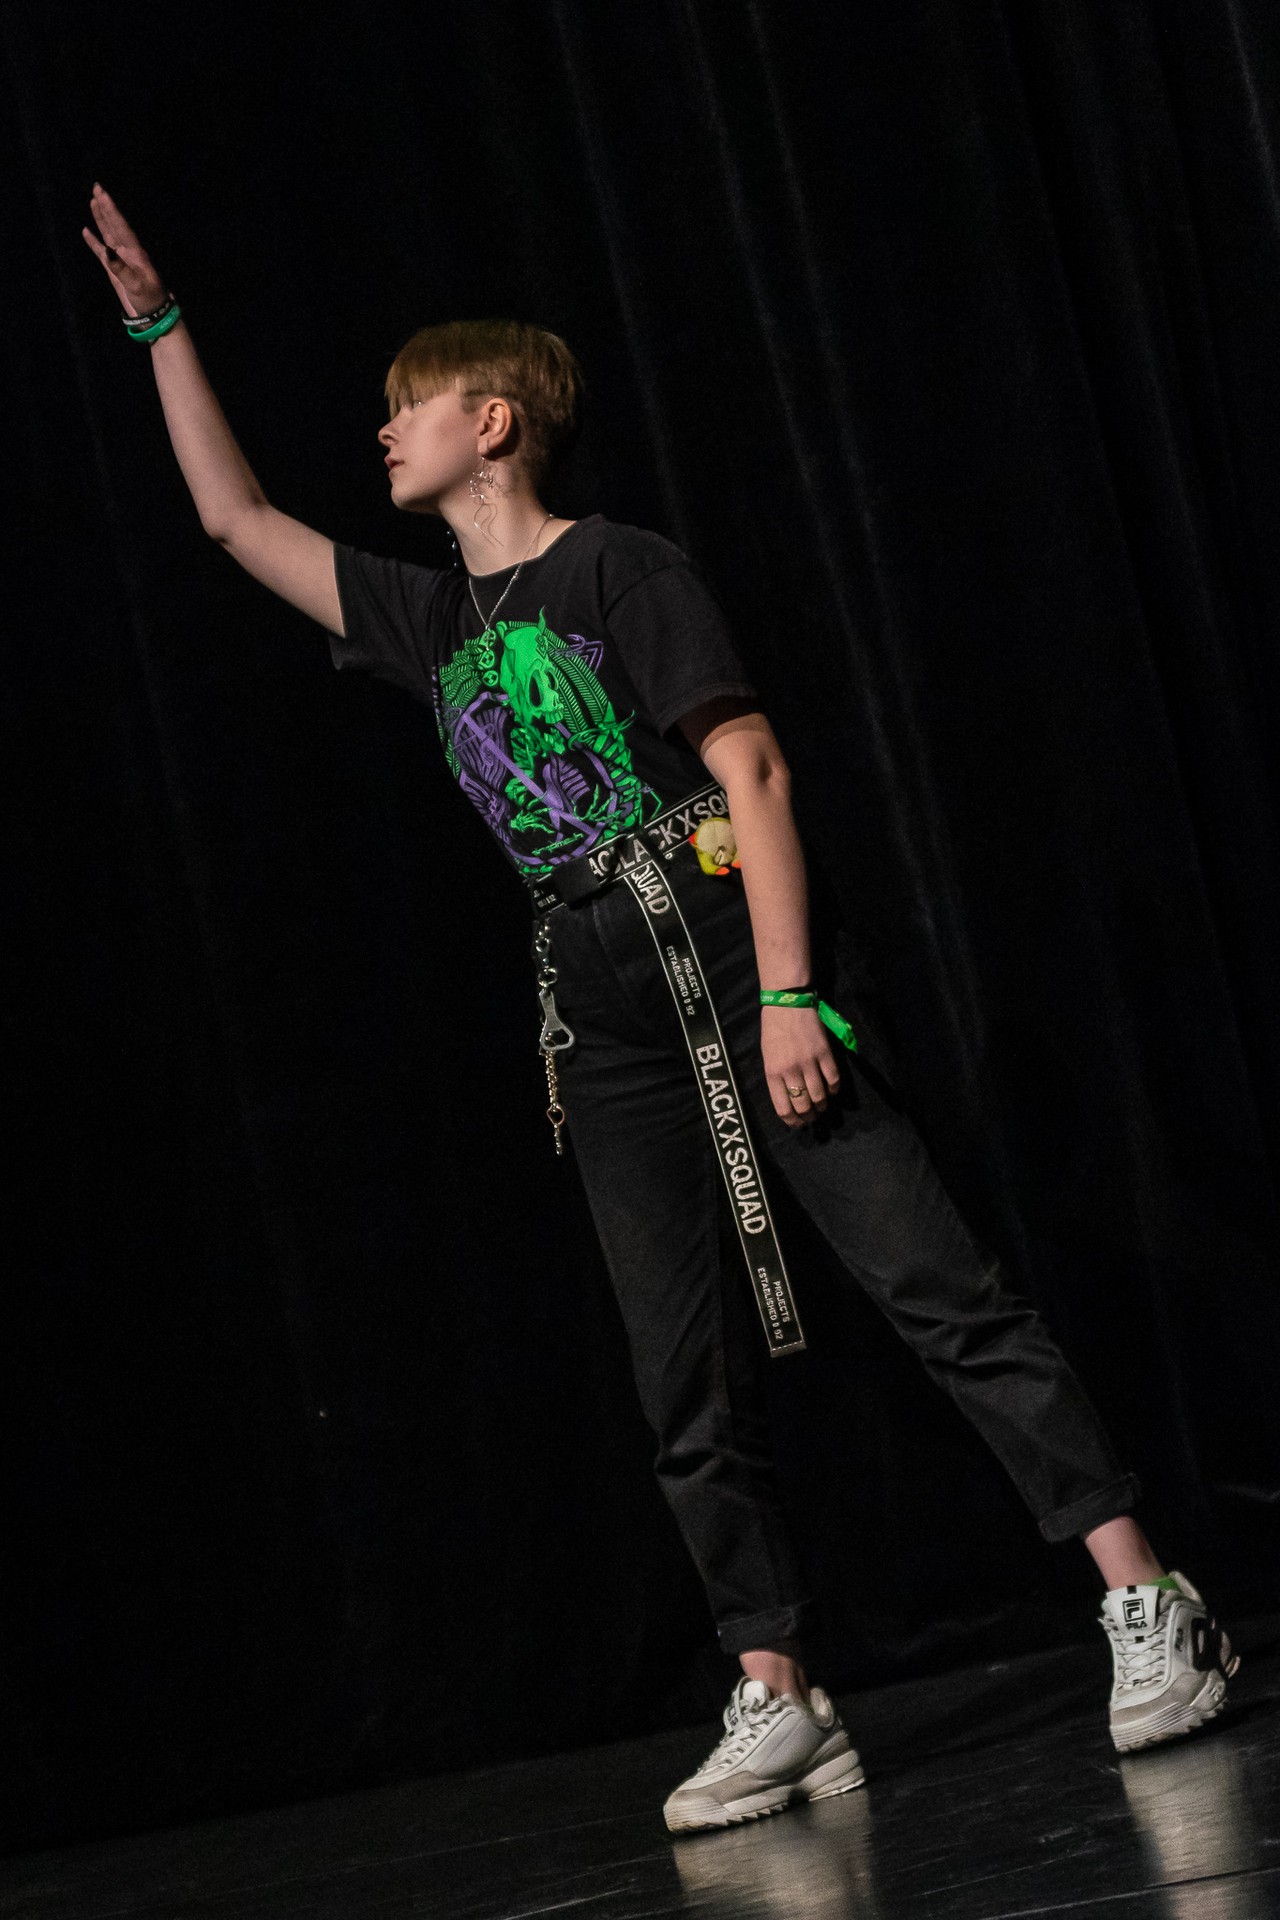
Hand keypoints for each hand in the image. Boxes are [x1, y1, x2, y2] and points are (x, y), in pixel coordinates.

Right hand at [81, 182, 167, 318]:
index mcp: (136, 253)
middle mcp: (128, 252)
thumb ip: (121, 269)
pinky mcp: (114, 270)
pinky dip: (94, 241)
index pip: (121, 226)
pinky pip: (101, 252)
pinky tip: (86, 231)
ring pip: (108, 234)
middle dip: (106, 207)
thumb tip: (106, 251)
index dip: (111, 210)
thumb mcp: (136, 285)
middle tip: (97, 187)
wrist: (153, 316)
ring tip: (93, 201)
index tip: (102, 194)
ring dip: (101, 218)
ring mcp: (121, 260)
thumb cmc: (149, 300)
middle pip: (115, 225)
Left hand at [761, 1004, 841, 1128]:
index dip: (792, 1121)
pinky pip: (833, 1079)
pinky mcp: (824, 1053)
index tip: (797, 1123)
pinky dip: (834, 1089)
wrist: (787, 1003)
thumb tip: (788, 1099)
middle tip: (812, 1117)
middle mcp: (790, 1070)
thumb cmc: (773, 1029)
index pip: (783, 1108)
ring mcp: (808, 1062)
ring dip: (822, 1105)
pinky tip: (832, 1090)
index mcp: (772, 1073)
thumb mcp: (767, 1056)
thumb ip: (776, 1077)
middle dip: (808, 1116)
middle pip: (803, 1105)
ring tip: (822, 1106)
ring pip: (819, 1095)